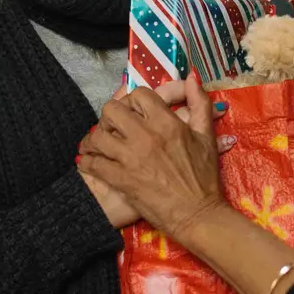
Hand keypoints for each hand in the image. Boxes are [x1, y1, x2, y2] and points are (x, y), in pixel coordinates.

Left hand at [79, 72, 223, 238]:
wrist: (198, 215)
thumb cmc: (204, 178)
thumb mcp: (206, 137)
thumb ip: (200, 104)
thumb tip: (192, 78)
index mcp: (167, 123)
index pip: (139, 94)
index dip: (135, 99)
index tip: (136, 111)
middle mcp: (145, 136)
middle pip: (111, 110)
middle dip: (111, 116)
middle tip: (115, 126)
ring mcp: (130, 158)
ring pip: (97, 135)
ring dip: (95, 139)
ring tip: (98, 144)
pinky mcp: (120, 179)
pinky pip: (92, 163)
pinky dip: (87, 161)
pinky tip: (90, 162)